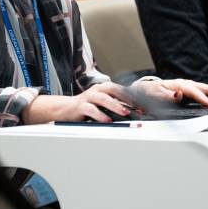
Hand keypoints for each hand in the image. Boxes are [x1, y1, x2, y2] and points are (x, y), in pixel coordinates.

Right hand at [22, 82, 137, 123]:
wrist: (65, 109)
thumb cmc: (86, 107)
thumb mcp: (102, 105)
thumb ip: (115, 106)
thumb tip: (132, 113)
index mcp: (104, 88)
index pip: (120, 90)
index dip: (132, 97)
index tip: (142, 107)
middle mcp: (97, 90)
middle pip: (113, 90)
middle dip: (126, 99)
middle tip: (136, 107)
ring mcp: (88, 97)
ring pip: (103, 98)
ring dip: (115, 105)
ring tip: (124, 112)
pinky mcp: (80, 106)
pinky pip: (91, 109)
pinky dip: (100, 115)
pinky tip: (106, 120)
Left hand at [131, 79, 207, 106]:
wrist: (142, 90)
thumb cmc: (149, 93)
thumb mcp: (154, 96)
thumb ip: (167, 96)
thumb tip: (179, 95)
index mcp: (176, 85)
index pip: (192, 91)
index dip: (201, 97)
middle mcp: (181, 83)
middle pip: (199, 86)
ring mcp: (183, 85)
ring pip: (200, 87)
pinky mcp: (184, 88)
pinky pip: (197, 89)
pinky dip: (205, 92)